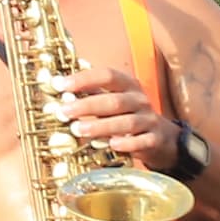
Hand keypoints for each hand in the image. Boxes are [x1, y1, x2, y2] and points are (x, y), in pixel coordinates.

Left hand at [53, 66, 178, 168]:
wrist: (161, 137)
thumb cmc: (127, 114)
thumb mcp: (112, 99)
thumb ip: (89, 94)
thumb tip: (57, 90)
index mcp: (127, 85)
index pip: (108, 75)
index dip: (85, 79)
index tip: (62, 85)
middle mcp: (139, 100)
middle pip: (114, 101)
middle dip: (87, 106)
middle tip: (64, 112)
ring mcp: (148, 120)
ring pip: (126, 122)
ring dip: (100, 126)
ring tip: (78, 130)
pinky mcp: (154, 139)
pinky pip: (141, 141)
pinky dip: (127, 143)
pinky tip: (112, 144)